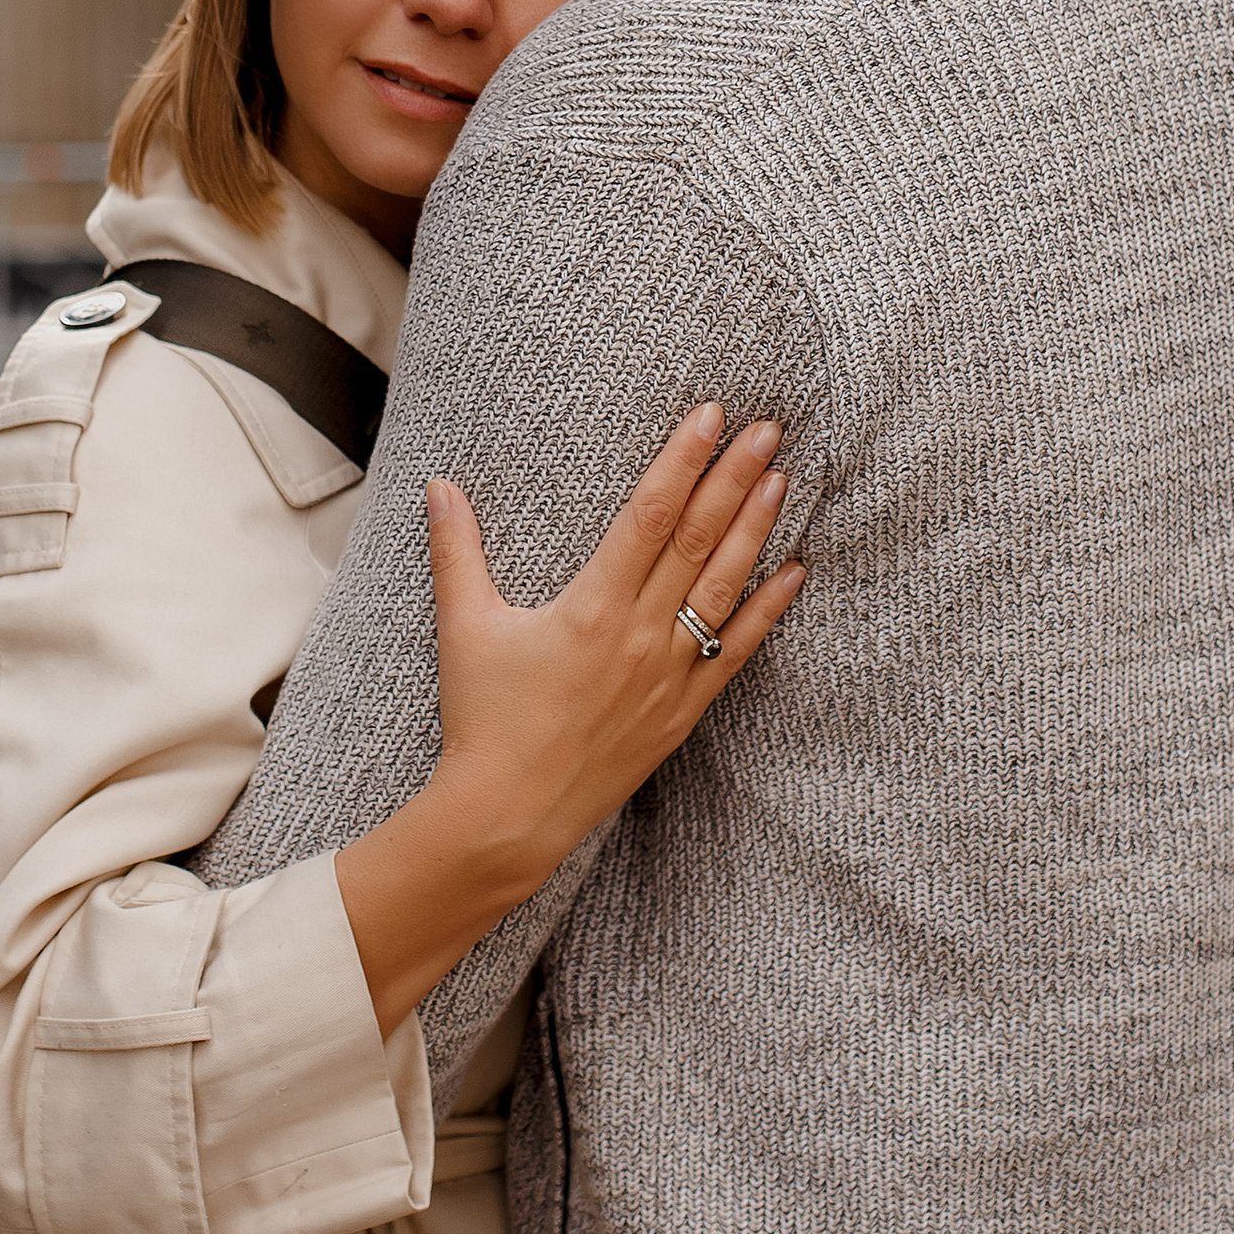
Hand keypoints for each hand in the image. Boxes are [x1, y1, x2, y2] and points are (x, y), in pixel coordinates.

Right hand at [334, 406, 802, 1036]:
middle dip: (734, 478)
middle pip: (698, 540)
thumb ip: (456, 551)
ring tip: (782, 478)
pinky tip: (795, 572)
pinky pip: (736, 652)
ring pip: (724, 588)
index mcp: (591, 607)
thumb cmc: (483, 722)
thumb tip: (439, 486)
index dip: (682, 460)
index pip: (649, 515)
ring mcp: (668, 675)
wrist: (509, 817)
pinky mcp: (682, 712)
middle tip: (766, 428)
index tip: (710, 417)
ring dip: (756, 530)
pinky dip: (769, 610)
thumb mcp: (464, 628)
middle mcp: (639, 635)